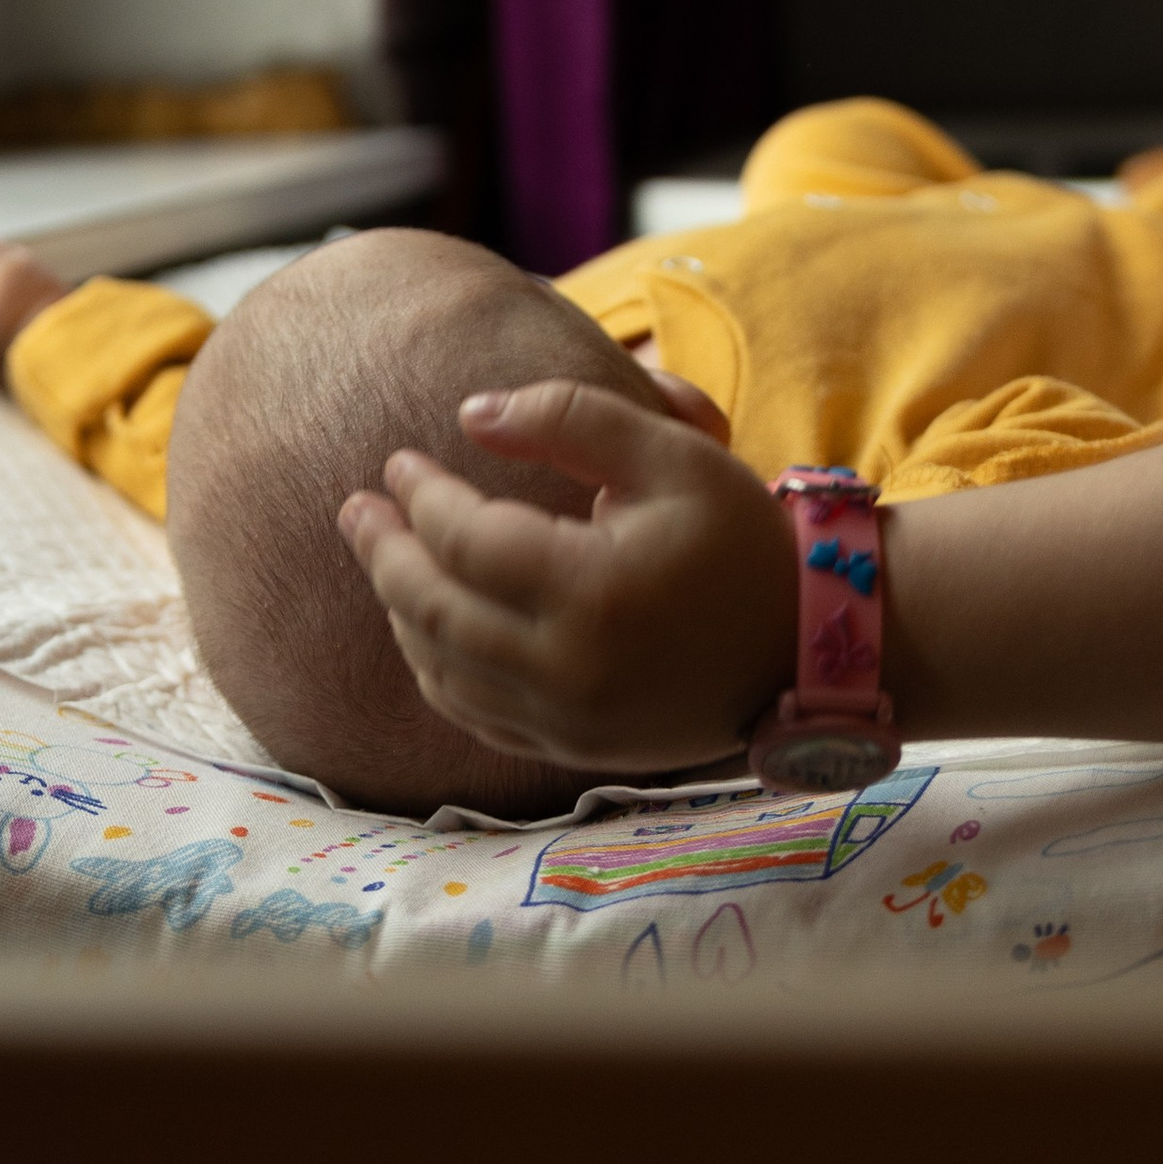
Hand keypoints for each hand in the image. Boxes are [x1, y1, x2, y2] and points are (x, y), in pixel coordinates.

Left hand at [337, 378, 797, 773]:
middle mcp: (571, 669)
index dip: (420, 497)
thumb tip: (469, 414)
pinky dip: (434, 667)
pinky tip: (424, 624)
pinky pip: (473, 713)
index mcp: (593, 591)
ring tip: (384, 556)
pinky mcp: (574, 749)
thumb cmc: (737, 535)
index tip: (397, 461)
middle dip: (382, 554)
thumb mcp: (669, 450)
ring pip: (441, 670)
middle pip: (433, 611)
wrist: (807, 642)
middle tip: (355, 508)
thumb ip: (568, 418)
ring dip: (400, 610)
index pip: (466, 541)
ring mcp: (569, 721)